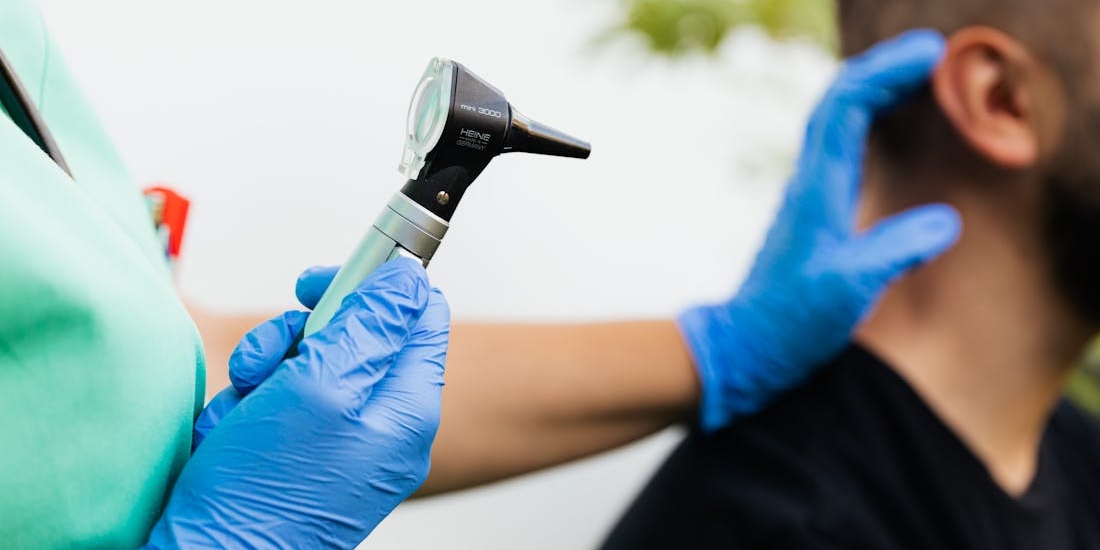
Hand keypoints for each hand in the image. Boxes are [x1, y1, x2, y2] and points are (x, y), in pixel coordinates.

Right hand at [145, 258, 449, 548]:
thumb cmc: (264, 493)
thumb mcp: (320, 387)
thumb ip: (369, 325)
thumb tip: (408, 278)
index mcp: (407, 408)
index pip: (419, 316)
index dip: (373, 285)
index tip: (322, 282)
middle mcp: (382, 426)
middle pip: (356, 335)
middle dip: (299, 335)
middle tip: (272, 353)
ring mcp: (342, 442)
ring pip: (307, 363)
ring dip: (263, 371)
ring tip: (244, 404)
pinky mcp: (301, 454)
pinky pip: (277, 401)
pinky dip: (247, 407)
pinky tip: (231, 433)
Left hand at [679, 30, 961, 432]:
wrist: (746, 348)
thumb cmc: (791, 323)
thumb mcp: (850, 289)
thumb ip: (896, 252)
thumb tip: (946, 220)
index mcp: (817, 191)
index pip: (845, 108)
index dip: (885, 72)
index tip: (930, 55)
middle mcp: (809, 185)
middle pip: (840, 104)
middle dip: (883, 70)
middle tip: (932, 54)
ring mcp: (809, 198)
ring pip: (837, 124)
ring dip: (874, 92)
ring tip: (919, 78)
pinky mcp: (815, 216)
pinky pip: (841, 149)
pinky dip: (867, 124)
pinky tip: (888, 131)